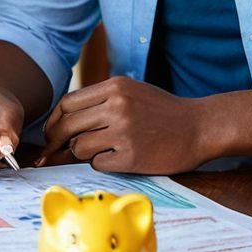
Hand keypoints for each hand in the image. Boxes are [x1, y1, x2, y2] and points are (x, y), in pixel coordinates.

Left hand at [36, 77, 205, 174]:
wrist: (199, 127)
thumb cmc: (161, 111)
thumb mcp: (131, 92)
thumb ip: (100, 101)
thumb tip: (61, 121)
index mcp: (115, 87)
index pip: (67, 102)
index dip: (54, 120)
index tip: (52, 133)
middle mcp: (117, 106)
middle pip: (67, 126)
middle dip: (56, 142)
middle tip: (53, 152)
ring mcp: (124, 131)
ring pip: (79, 147)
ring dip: (82, 154)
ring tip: (101, 151)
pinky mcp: (131, 156)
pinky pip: (97, 164)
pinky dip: (102, 164)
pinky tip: (118, 158)